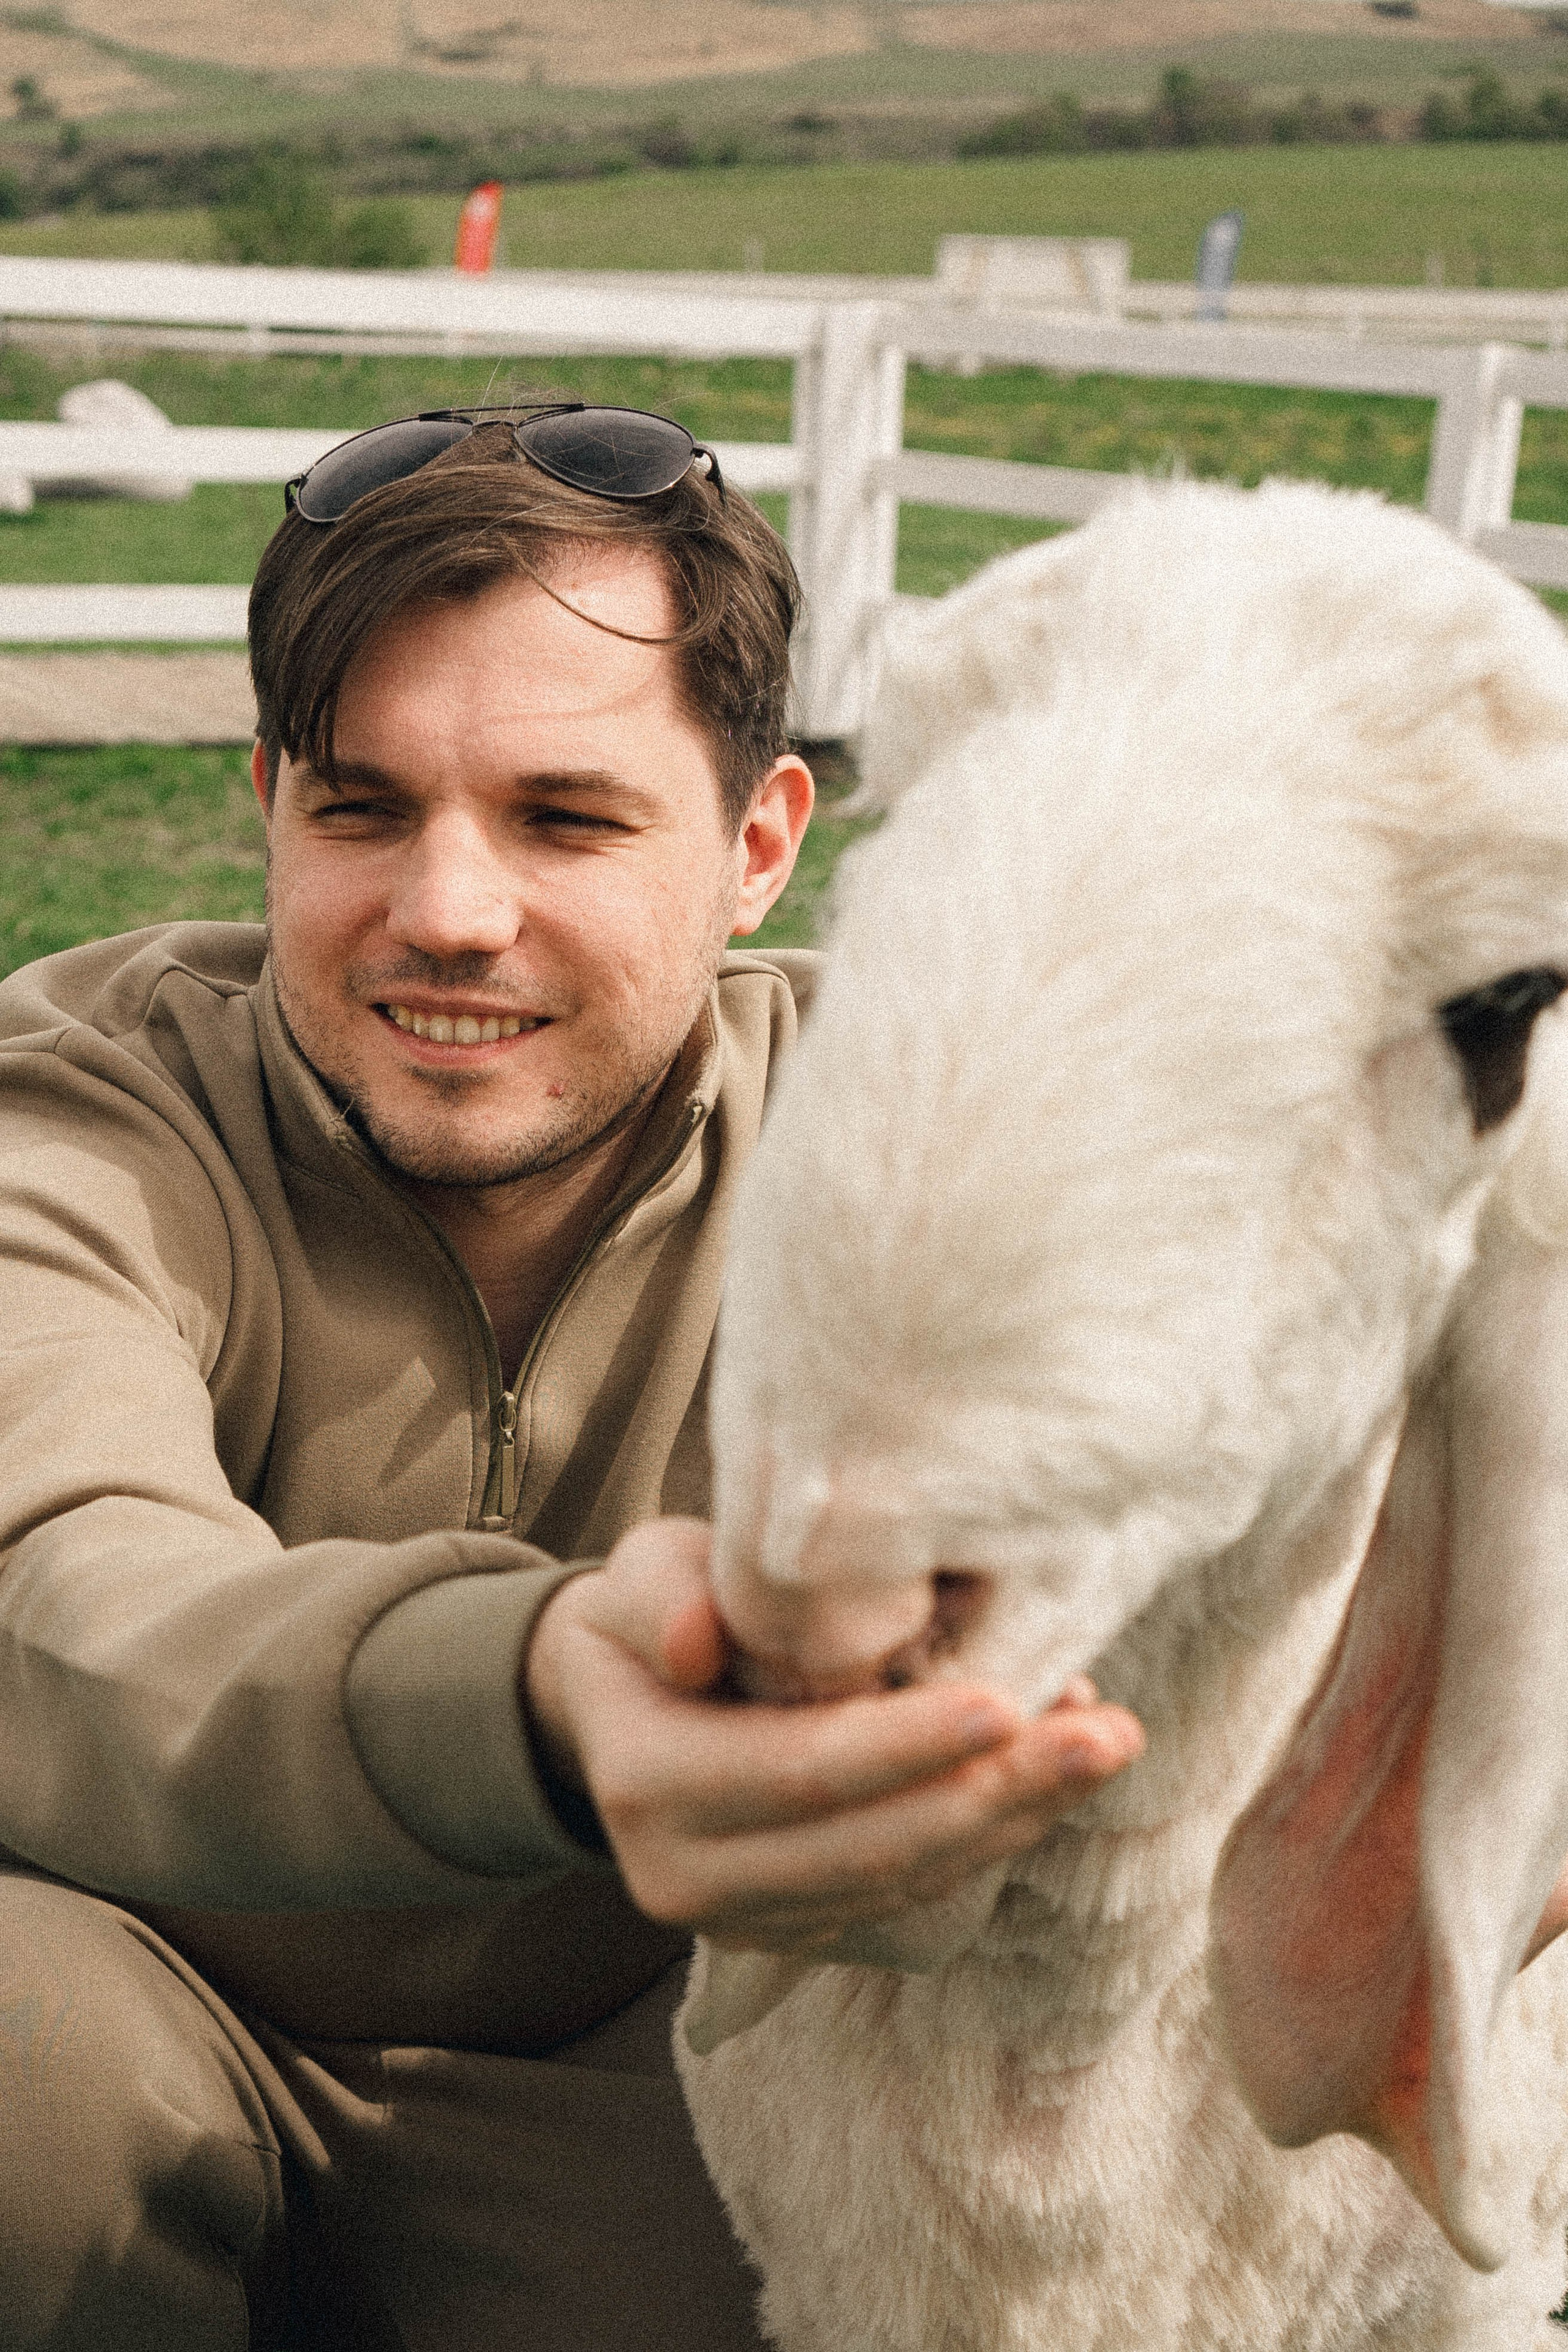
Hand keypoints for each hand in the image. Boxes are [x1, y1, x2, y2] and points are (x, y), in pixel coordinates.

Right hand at [522, 1517, 1144, 1953]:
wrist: (622, 1704)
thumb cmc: (654, 1616)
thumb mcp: (641, 1575)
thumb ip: (663, 1597)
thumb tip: (696, 1644)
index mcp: (646, 1785)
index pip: (798, 1772)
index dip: (905, 1745)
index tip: (1008, 1702)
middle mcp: (687, 1879)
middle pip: (867, 1848)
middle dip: (995, 1793)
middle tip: (1106, 1736)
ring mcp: (745, 1920)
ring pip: (900, 1884)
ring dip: (1010, 1820)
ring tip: (1100, 1748)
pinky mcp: (796, 1930)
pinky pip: (906, 1899)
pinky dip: (984, 1840)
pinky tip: (1047, 1781)